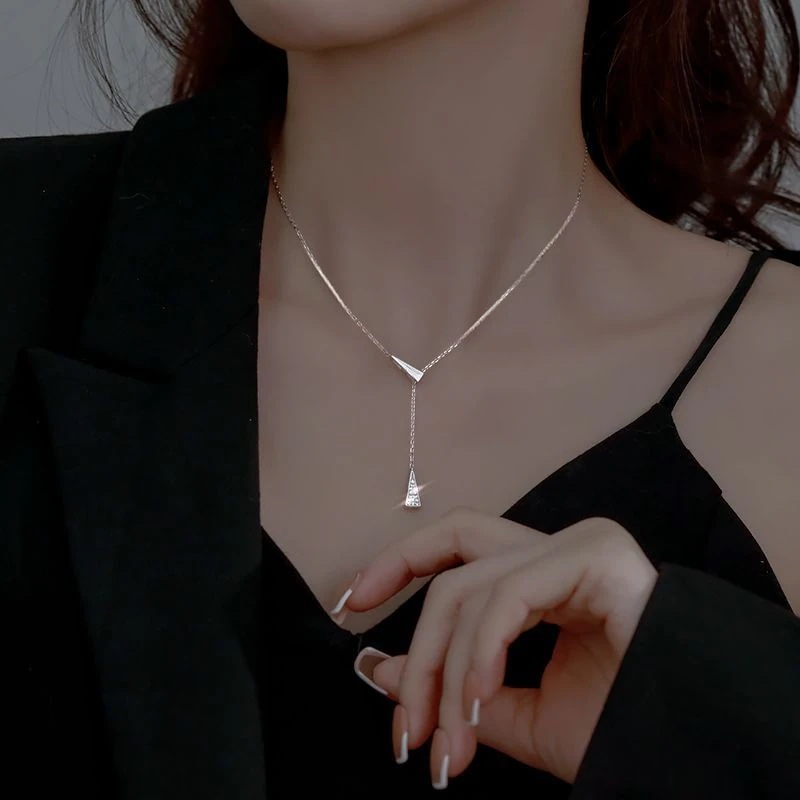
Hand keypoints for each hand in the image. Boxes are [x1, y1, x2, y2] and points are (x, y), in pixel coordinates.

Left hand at [339, 508, 657, 786]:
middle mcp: (558, 547)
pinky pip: (507, 597)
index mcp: (541, 574)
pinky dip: (479, 655)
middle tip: (393, 710)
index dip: (399, 561)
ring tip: (443, 743)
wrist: (687, 746)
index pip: (457, 546)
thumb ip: (452, 687)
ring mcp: (578, 545)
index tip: (352, 604)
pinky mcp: (595, 558)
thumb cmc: (616, 725)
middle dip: (404, 608)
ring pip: (472, 587)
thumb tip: (381, 668)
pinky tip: (474, 708)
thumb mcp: (516, 713)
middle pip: (455, 547)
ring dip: (443, 673)